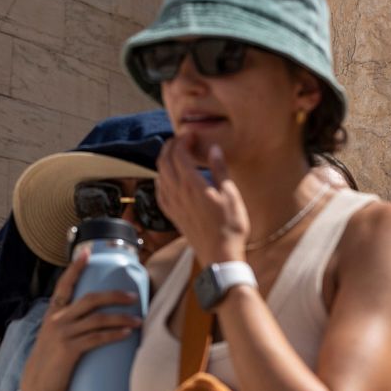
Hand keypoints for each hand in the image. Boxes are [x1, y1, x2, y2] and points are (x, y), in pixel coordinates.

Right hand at [19, 253, 141, 390]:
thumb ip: (71, 324)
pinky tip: (127, 334)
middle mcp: (57, 319)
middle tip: (133, 296)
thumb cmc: (52, 361)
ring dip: (121, 318)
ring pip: (98, 319)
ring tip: (138, 320)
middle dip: (114, 295)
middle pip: (90, 299)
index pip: (64, 285)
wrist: (37, 386)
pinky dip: (114, 335)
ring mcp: (62, 334)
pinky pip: (96, 338)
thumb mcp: (55, 336)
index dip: (76, 268)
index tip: (87, 252)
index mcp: (53, 313)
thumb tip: (96, 317)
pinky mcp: (69, 350)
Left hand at [156, 133, 249, 265]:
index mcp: (192, 184)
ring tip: (176, 155)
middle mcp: (177, 192)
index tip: (192, 135)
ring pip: (159, 175)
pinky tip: (168, 179)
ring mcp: (173, 204)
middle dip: (171, 146)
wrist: (220, 255)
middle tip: (182, 140)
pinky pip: (159, 191)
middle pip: (164, 161)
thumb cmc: (230, 227)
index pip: (179, 153)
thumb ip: (220, 170)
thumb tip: (214, 149)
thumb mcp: (231, 195)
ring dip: (165, 160)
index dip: (183, 140)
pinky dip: (161, 179)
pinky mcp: (173, 215)